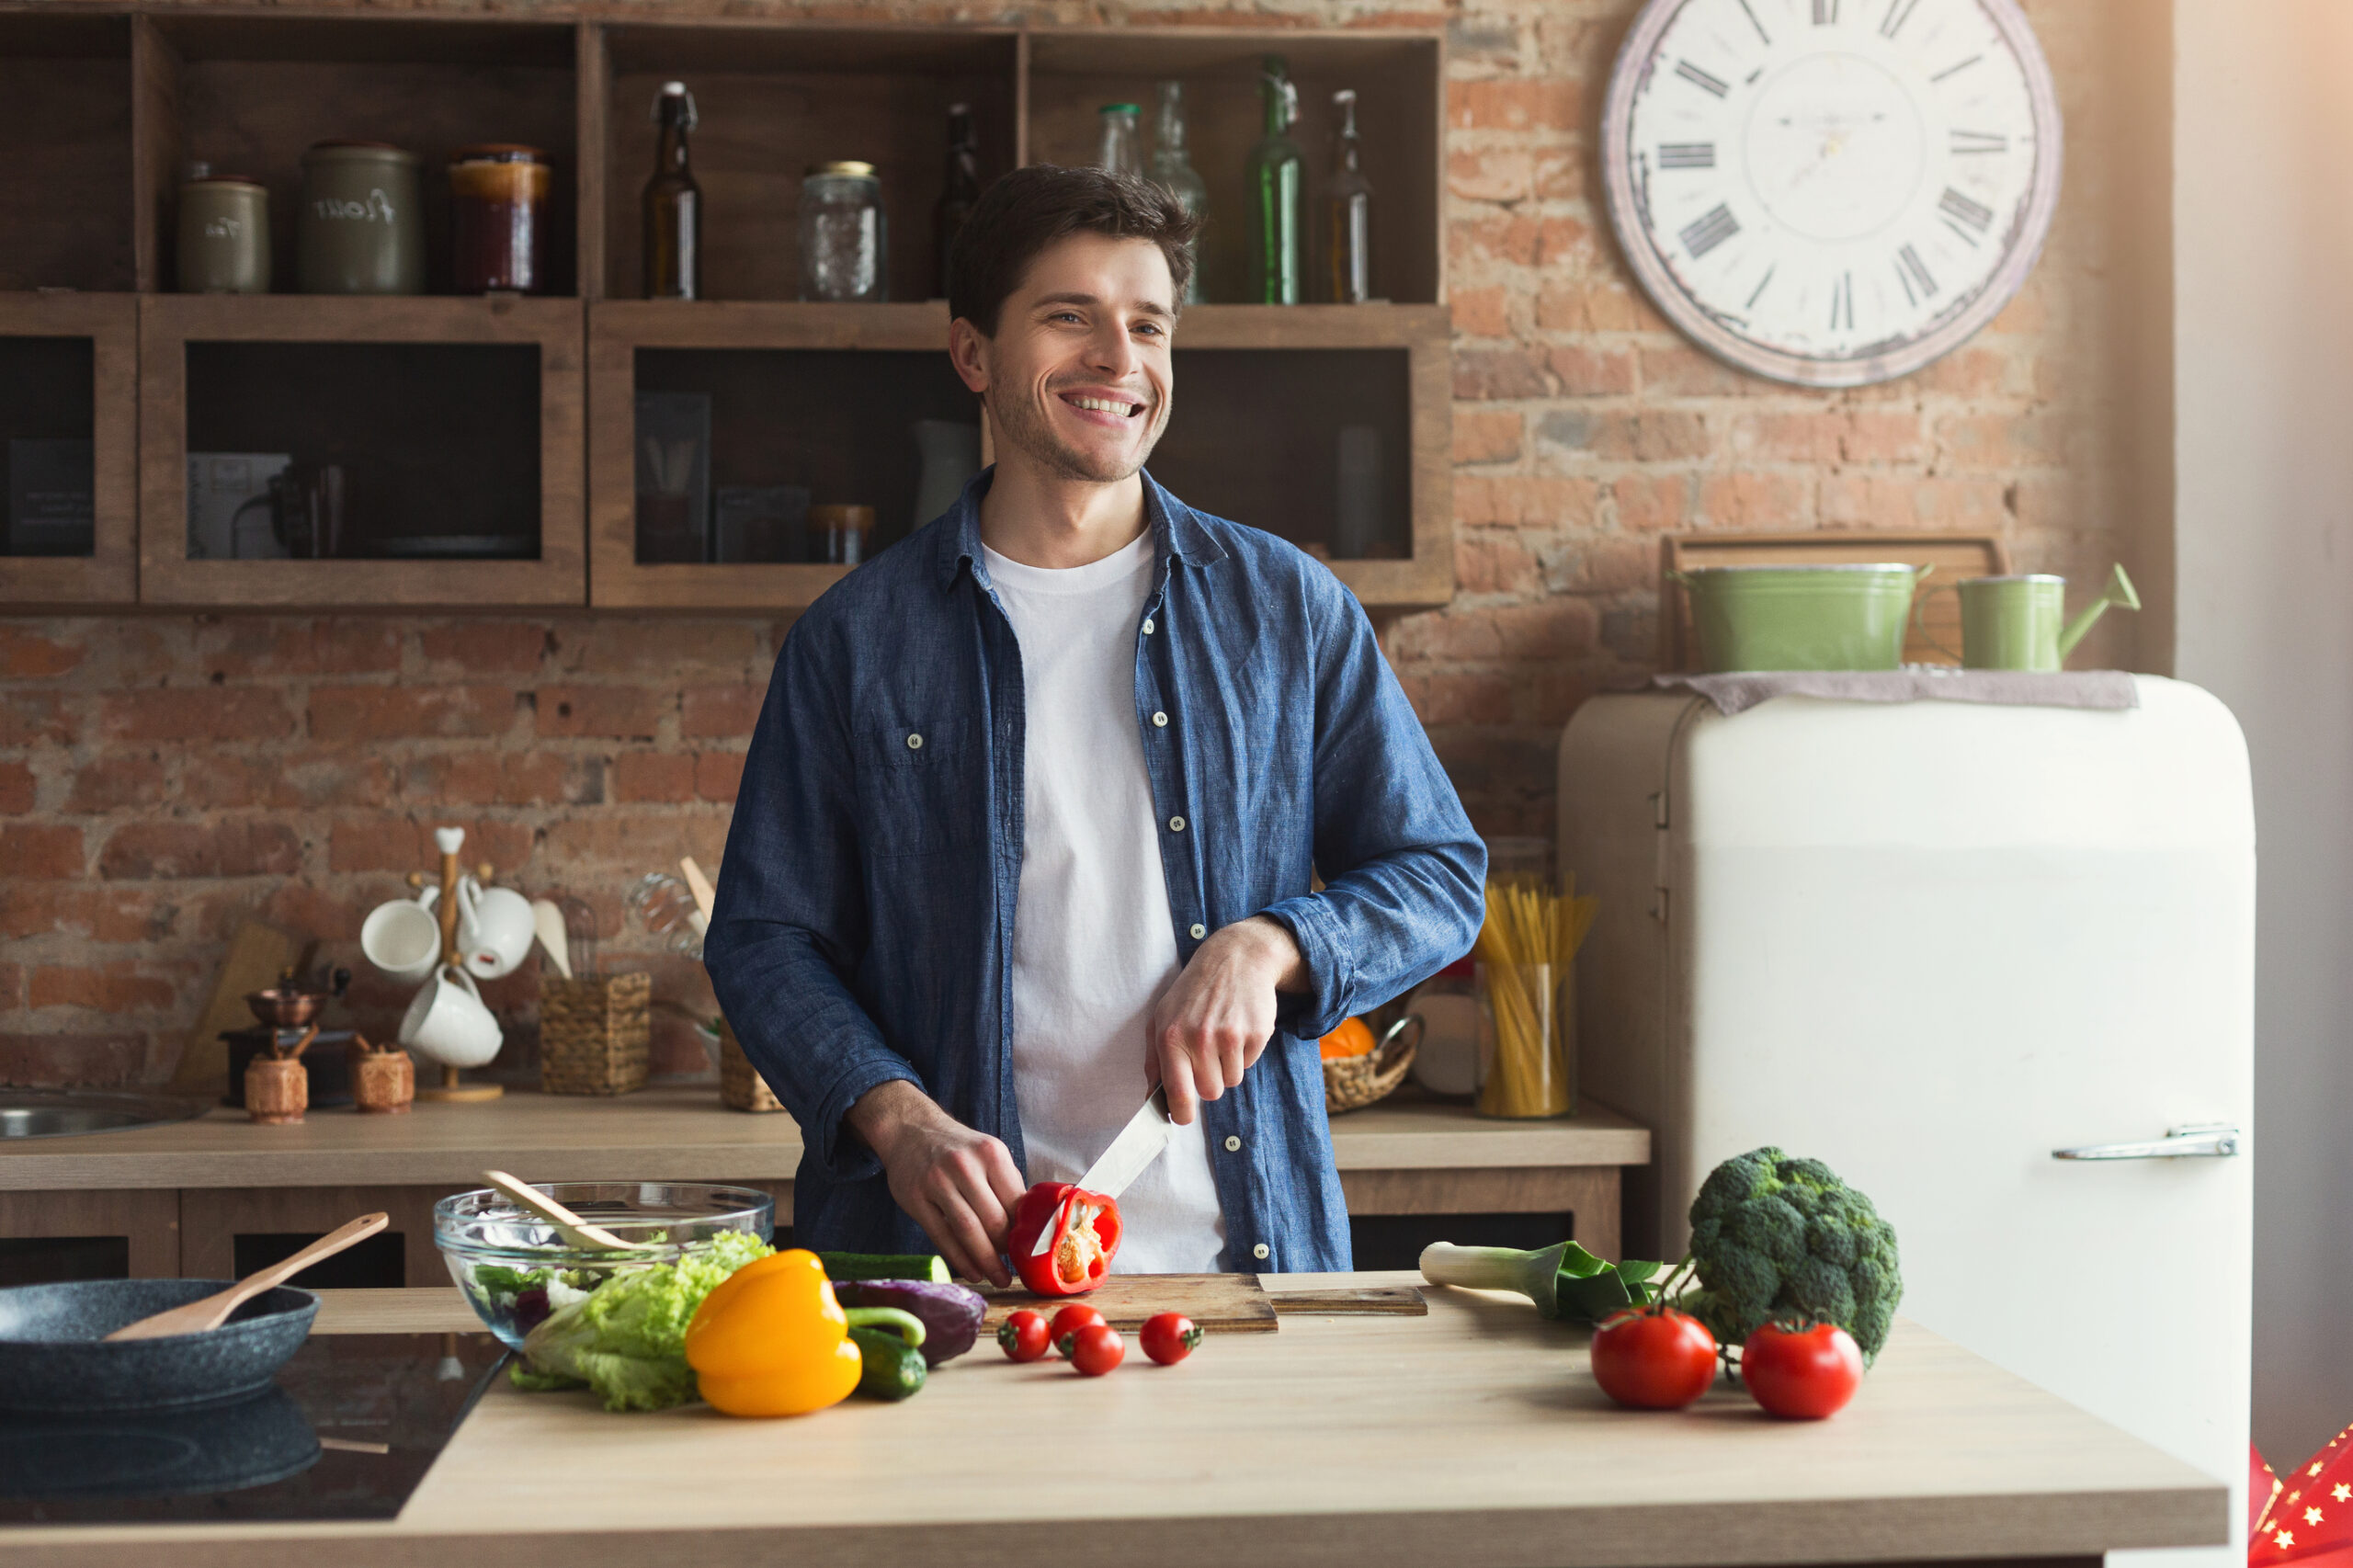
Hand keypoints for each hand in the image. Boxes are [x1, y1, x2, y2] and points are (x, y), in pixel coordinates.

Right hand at [846, 1080, 1025, 1286]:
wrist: (910, 1129)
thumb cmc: (957, 1149)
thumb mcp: (987, 1153)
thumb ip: (1006, 1184)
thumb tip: (1029, 1225)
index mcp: (991, 1153)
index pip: (1015, 1202)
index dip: (1024, 1230)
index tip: (1030, 1249)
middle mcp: (964, 1165)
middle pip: (993, 1219)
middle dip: (1006, 1250)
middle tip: (1014, 1268)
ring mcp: (937, 1181)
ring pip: (968, 1230)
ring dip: (986, 1261)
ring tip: (998, 1278)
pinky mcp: (915, 1198)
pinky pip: (942, 1236)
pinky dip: (960, 1259)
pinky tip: (973, 1272)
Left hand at [1147, 916, 1305, 1125]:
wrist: (1235, 958)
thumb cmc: (1193, 993)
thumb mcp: (1162, 1017)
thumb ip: (1154, 1060)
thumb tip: (1151, 1099)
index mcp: (1171, 1037)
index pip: (1177, 1092)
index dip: (1181, 1113)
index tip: (1182, 1118)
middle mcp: (1200, 1038)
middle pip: (1210, 1093)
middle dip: (1209, 1081)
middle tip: (1207, 1055)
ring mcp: (1230, 1035)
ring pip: (1231, 1081)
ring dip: (1227, 1066)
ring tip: (1221, 1036)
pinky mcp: (1256, 1033)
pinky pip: (1249, 1065)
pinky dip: (1244, 1053)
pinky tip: (1238, 1027)